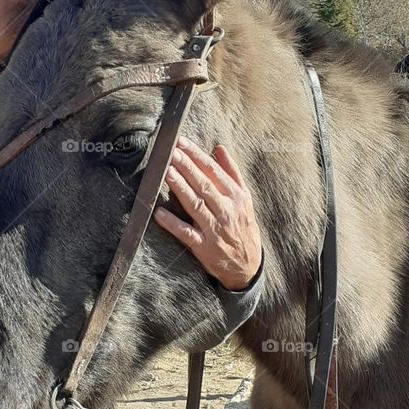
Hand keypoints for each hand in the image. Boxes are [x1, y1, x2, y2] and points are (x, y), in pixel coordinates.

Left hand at [153, 137, 261, 290]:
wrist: (248, 266)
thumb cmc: (243, 227)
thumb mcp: (244, 199)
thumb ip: (232, 172)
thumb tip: (219, 148)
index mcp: (236, 196)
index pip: (214, 171)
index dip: (197, 156)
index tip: (181, 142)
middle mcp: (227, 211)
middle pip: (204, 185)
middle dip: (187, 167)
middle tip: (171, 152)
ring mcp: (215, 229)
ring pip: (196, 205)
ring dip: (181, 189)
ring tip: (167, 173)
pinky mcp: (204, 247)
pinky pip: (187, 234)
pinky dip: (173, 224)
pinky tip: (159, 213)